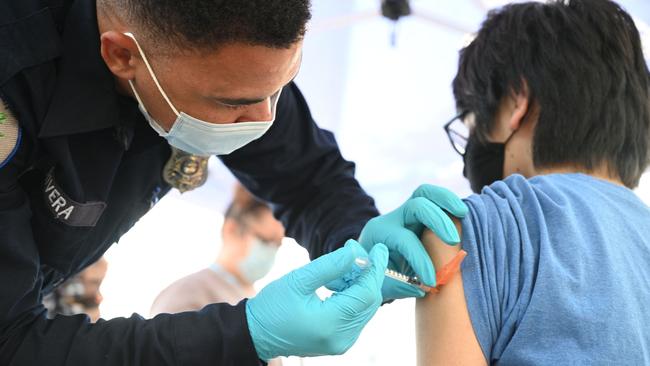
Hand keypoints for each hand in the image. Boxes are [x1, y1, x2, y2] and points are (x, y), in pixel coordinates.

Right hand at [245, 240, 387, 360]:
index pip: (366, 293)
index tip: (379, 247)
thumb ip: (331, 265)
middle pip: (370, 302)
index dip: (374, 268)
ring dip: (360, 285)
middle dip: (369, 275)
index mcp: (331, 324)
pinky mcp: (339, 342)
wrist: (257, 332)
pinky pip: (356, 316)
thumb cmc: (273, 305)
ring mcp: (342, 343)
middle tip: (362, 252)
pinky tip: (340, 283)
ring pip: (365, 309)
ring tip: (344, 267)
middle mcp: (342, 338)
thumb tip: (358, 252)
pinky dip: (353, 297)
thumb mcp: (300, 279)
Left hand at [359, 184, 466, 300]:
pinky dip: (449, 204)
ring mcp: (406, 212)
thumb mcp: (378, 285)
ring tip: (463, 213)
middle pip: (416, 206)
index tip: (431, 280)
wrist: (371, 264)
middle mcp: (393, 218)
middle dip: (437, 221)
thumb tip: (421, 287)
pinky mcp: (419, 213)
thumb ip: (397, 286)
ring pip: (425, 193)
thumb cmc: (376, 276)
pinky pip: (434, 199)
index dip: (420, 259)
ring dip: (446, 200)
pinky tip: (462, 215)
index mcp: (380, 233)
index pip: (404, 239)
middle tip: (453, 241)